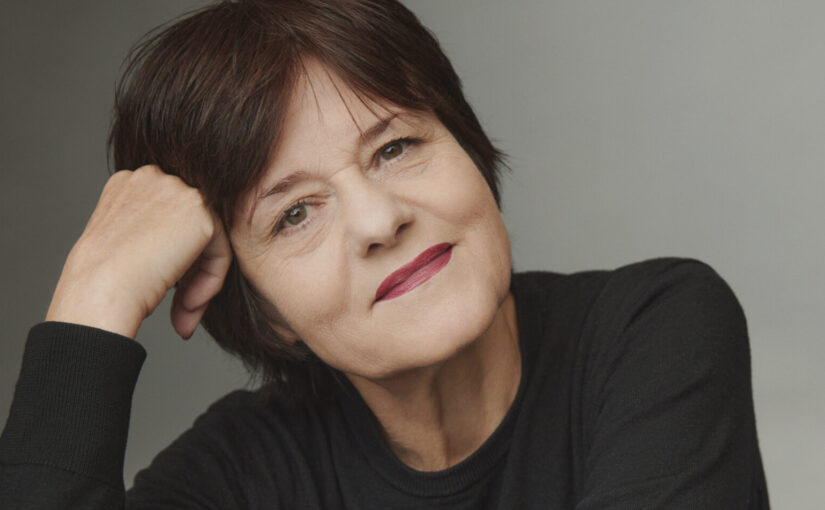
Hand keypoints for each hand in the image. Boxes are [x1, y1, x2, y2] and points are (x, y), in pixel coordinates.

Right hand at [46, 165, 232, 339]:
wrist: (100, 289)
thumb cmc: (101, 280)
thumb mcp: (122, 245)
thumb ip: (150, 234)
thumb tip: (175, 248)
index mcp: (128, 184)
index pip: (168, 218)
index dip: (170, 256)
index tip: (166, 289)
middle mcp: (152, 177)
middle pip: (190, 226)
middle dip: (190, 269)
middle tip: (181, 307)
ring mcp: (177, 189)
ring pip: (208, 239)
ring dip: (200, 279)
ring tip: (184, 310)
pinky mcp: (200, 211)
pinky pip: (220, 251)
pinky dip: (211, 281)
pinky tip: (189, 304)